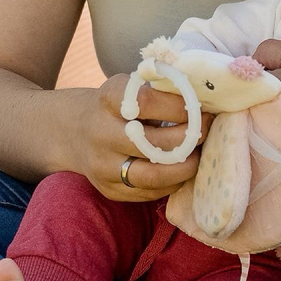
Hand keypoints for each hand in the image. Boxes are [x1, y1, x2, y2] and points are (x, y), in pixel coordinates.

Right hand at [71, 73, 212, 201]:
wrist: (75, 132)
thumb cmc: (117, 106)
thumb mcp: (130, 88)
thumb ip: (160, 92)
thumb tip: (206, 99)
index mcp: (108, 100)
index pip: (146, 102)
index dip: (179, 106)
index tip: (199, 107)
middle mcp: (101, 133)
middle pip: (155, 143)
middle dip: (189, 138)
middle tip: (205, 130)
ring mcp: (103, 166)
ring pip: (155, 176)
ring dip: (185, 166)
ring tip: (197, 154)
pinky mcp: (109, 190)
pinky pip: (150, 192)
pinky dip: (172, 182)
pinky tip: (180, 167)